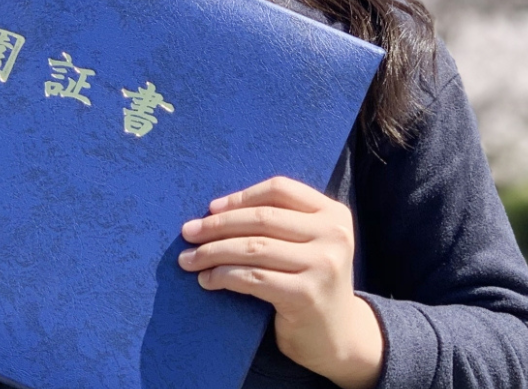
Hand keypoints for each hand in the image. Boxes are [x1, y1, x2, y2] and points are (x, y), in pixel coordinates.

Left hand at [179, 176, 383, 388]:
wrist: (339, 337)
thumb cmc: (311, 284)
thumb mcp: (309, 245)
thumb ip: (280, 223)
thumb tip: (215, 211)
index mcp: (333, 214)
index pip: (279, 190)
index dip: (240, 197)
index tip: (211, 209)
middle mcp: (333, 235)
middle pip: (262, 218)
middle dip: (217, 225)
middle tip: (188, 233)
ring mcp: (322, 264)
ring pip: (253, 248)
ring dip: (212, 252)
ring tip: (188, 259)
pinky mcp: (306, 294)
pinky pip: (252, 278)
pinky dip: (223, 276)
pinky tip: (207, 280)